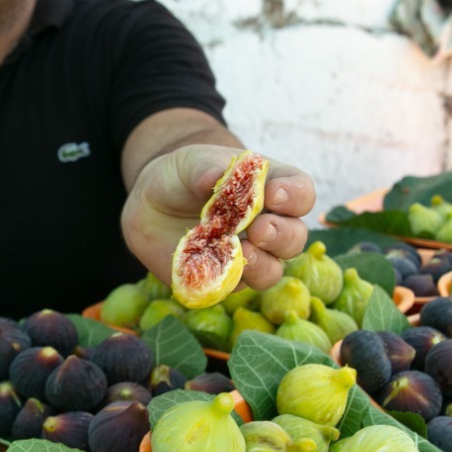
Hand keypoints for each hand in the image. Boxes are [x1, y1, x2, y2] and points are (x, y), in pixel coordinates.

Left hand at [121, 145, 315, 289]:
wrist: (150, 205)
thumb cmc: (182, 177)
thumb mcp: (190, 163)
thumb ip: (204, 168)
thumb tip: (214, 178)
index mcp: (271, 188)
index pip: (301, 193)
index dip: (294, 195)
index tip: (274, 194)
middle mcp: (268, 224)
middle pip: (295, 236)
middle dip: (282, 234)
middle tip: (259, 229)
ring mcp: (249, 255)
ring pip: (273, 269)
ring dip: (262, 264)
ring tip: (242, 252)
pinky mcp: (224, 279)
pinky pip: (233, 288)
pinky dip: (226, 281)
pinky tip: (211, 269)